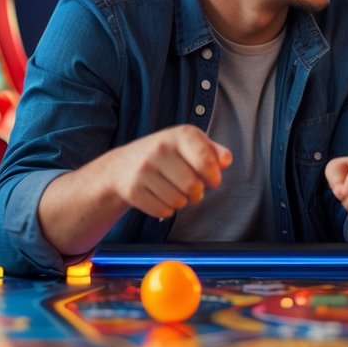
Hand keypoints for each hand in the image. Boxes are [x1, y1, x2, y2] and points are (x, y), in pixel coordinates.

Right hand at [107, 125, 232, 218]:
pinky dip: (166, 210)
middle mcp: (160, 149)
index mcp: (180, 134)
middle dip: (198, 194)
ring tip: (176, 192)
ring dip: (182, 202)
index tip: (213, 181)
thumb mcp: (189, 144)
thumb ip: (212, 151)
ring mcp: (144, 169)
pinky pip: (162, 211)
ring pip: (178, 201)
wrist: (121, 166)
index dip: (214, 177)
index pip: (206, 161)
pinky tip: (161, 198)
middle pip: (193, 186)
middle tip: (193, 191)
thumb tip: (226, 161)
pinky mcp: (133, 190)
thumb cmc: (165, 154)